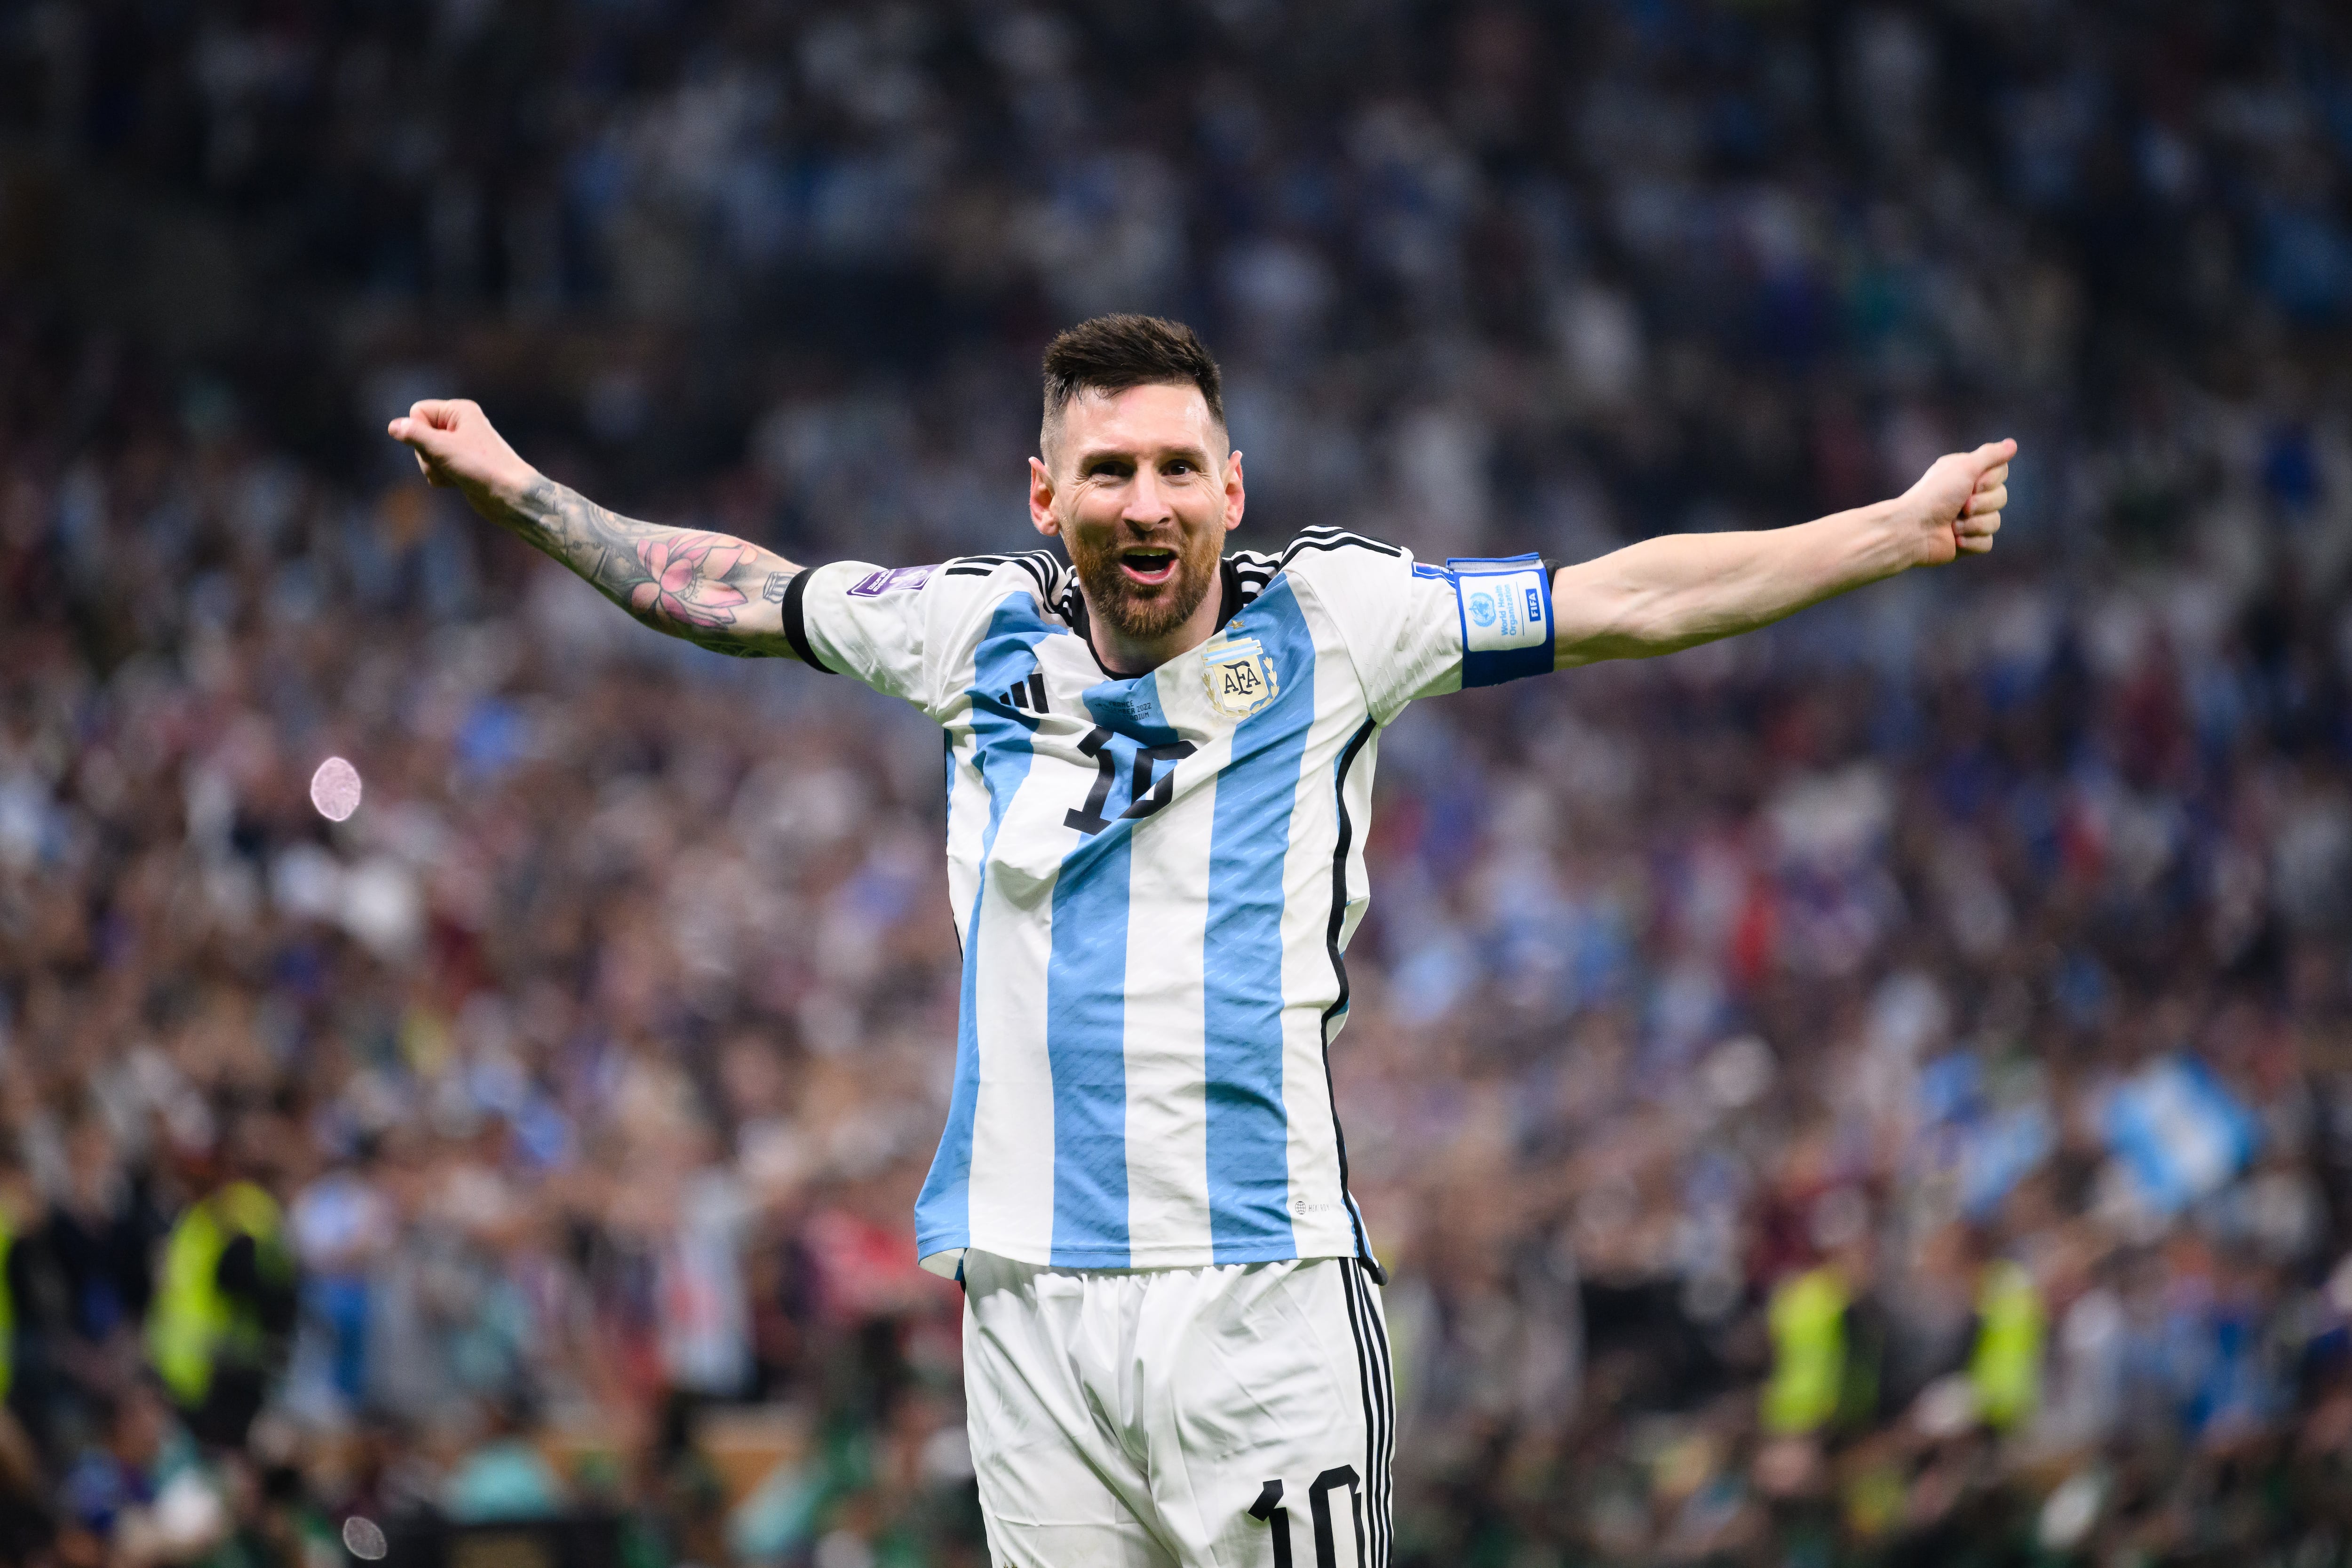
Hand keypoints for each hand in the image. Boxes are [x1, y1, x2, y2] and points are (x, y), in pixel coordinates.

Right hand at [386, 399, 537, 513]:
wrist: (510, 496)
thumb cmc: (481, 467)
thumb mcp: (442, 447)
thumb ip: (414, 435)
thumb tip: (393, 426)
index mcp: (459, 411)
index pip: (418, 412)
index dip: (419, 431)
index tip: (439, 444)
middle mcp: (460, 425)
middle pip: (418, 435)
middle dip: (427, 454)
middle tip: (450, 462)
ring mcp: (460, 446)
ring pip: (425, 455)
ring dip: (434, 469)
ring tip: (456, 474)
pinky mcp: (460, 465)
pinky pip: (435, 469)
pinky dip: (441, 477)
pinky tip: (457, 483)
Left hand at [1898, 438, 2014, 565]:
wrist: (1913, 530)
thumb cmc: (1935, 495)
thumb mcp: (1964, 467)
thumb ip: (1990, 455)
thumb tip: (2012, 444)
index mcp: (1967, 474)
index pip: (2001, 472)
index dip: (1990, 481)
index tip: (1972, 484)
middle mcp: (1969, 495)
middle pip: (2002, 497)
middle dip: (1982, 504)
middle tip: (1961, 506)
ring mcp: (1968, 520)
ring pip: (1995, 522)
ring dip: (1974, 524)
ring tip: (1952, 525)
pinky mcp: (1967, 542)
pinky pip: (1987, 543)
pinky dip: (1971, 542)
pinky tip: (1954, 540)